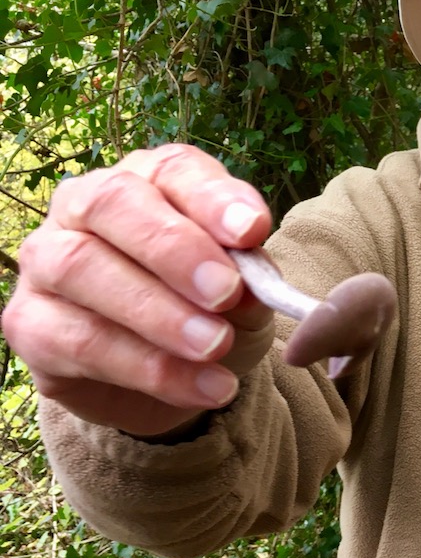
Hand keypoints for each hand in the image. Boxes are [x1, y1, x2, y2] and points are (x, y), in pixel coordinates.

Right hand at [2, 144, 274, 435]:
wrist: (176, 376)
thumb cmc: (212, 310)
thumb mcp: (246, 291)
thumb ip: (248, 276)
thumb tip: (248, 284)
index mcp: (148, 182)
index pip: (172, 170)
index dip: (212, 198)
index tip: (252, 231)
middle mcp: (83, 207)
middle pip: (110, 203)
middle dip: (173, 249)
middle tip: (226, 293)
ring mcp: (46, 262)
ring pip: (81, 268)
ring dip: (157, 313)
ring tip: (216, 347)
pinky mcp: (31, 325)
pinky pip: (80, 342)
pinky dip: (150, 369)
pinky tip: (205, 387)